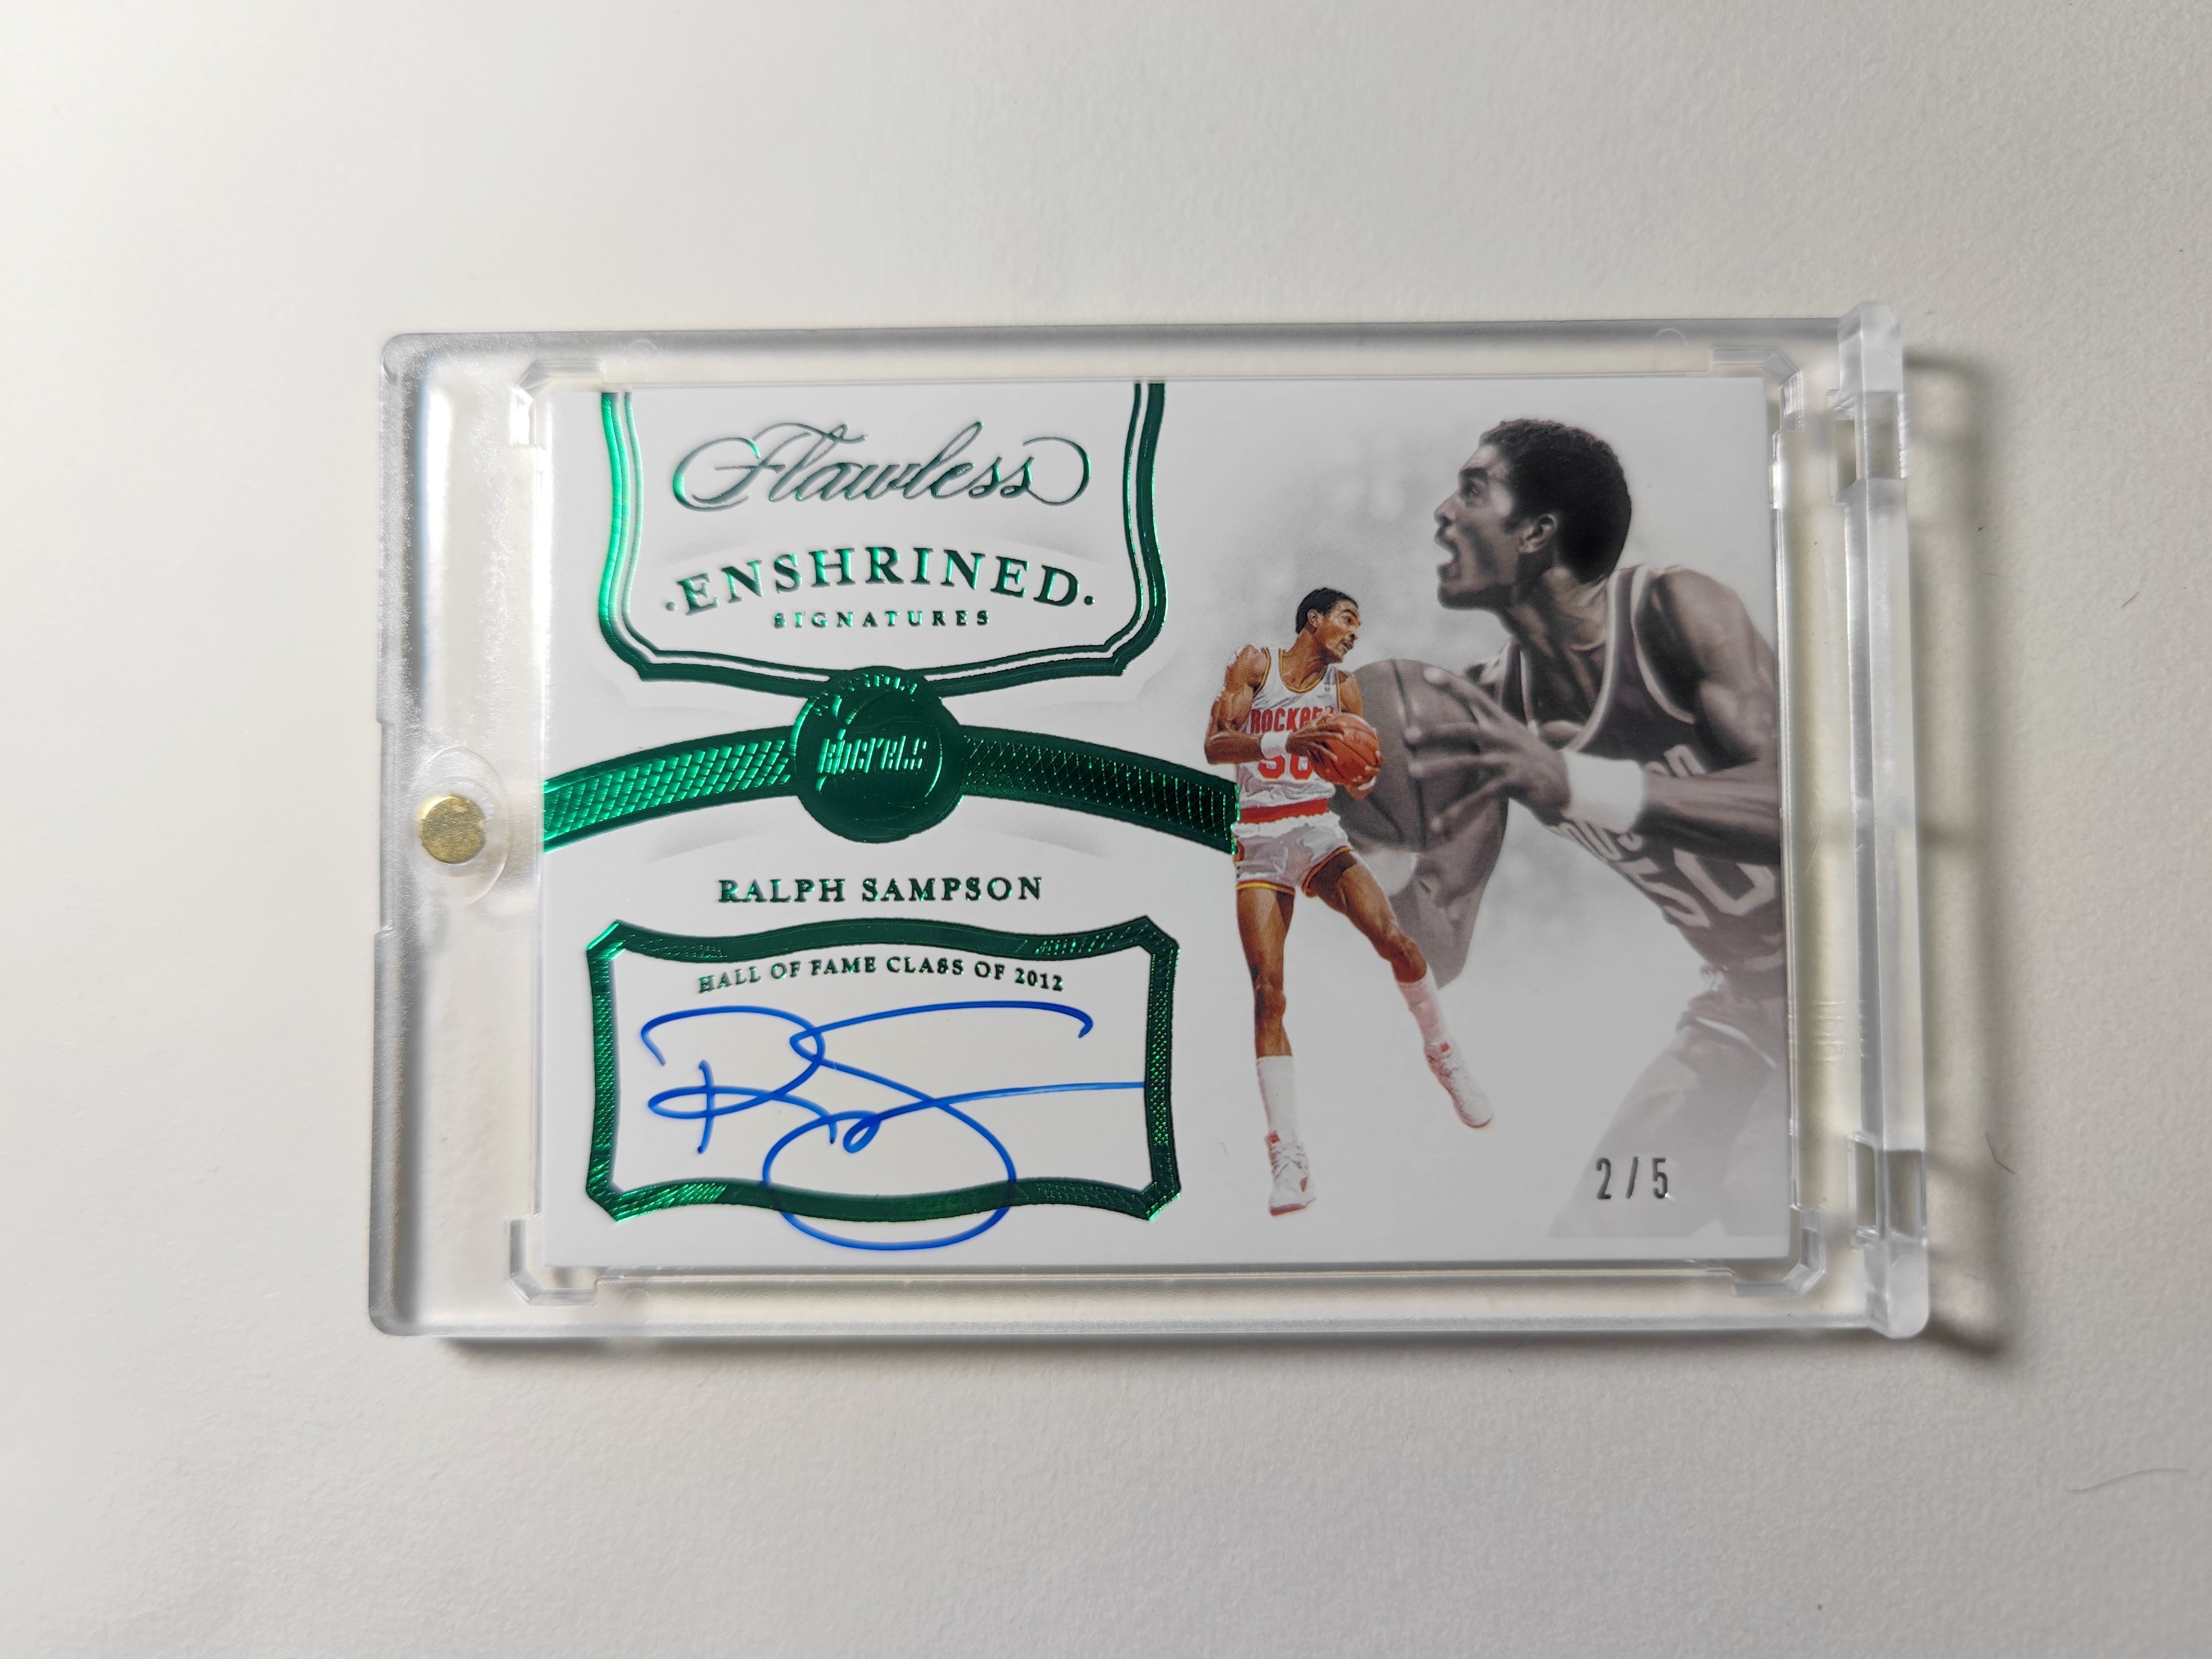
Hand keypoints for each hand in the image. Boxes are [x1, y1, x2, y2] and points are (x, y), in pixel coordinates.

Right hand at [1283, 711, 1348, 758]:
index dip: (1335, 725)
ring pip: (1319, 748)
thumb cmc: (1302, 731)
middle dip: (1333, 736)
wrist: (1289, 741)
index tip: (1344, 725)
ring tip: (1336, 758)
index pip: (1326, 725)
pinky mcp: (1306, 751)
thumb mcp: (1310, 723)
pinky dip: (1320, 763)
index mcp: (1315, 729)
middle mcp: (1313, 735)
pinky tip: (1326, 769)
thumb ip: (1320, 717)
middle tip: (1342, 737)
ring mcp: (1309, 744)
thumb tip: (1329, 709)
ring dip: (1327, 753)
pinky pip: (1314, 758)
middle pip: (1324, 735)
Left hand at [1404, 665, 1571, 836]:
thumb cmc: (1527, 758)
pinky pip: (1480, 797)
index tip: (1426, 672)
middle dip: (1436, 732)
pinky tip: (1438, 824)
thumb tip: (1451, 724)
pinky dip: (1458, 810)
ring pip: (1468, 762)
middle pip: (1466, 729)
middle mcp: (1503, 737)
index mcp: (1501, 722)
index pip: (1475, 696)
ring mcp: (1509, 759)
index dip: (1452, 683)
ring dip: (1439, 766)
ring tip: (1413, 771)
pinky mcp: (1514, 783)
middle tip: (1407, 736)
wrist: (1565, 782)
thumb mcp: (1509, 736)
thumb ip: (1484, 727)